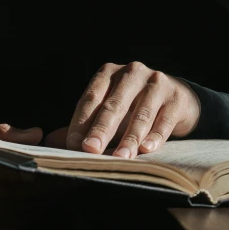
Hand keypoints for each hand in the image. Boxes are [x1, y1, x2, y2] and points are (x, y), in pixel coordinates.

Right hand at [0, 124, 58, 229]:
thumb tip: (36, 133)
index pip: (9, 169)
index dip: (40, 168)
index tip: (63, 161)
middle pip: (19, 192)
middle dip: (50, 184)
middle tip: (75, 174)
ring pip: (19, 211)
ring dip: (45, 201)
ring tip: (65, 187)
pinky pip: (11, 225)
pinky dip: (30, 213)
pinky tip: (43, 202)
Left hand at [63, 62, 200, 157]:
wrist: (176, 99)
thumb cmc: (133, 107)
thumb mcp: (108, 112)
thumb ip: (83, 125)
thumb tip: (51, 142)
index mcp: (108, 73)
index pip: (91, 97)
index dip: (81, 121)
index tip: (72, 144)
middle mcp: (132, 72)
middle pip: (113, 104)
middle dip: (101, 129)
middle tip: (90, 150)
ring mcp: (156, 83)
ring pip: (140, 113)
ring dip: (129, 138)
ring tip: (120, 157)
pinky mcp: (176, 97)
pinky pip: (163, 119)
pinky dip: (155, 136)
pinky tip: (147, 149)